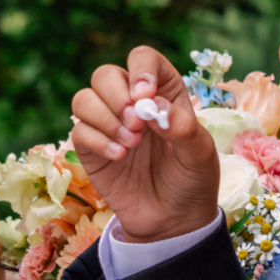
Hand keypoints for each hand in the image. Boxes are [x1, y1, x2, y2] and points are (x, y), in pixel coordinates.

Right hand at [70, 46, 220, 243]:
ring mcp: (108, 124)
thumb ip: (183, 128)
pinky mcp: (90, 149)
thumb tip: (154, 106)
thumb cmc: (191, 179)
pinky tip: (119, 157)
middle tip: (136, 124)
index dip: (140, 70)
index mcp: (162, 92)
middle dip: (116, 97)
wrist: (172, 219)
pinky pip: (79, 131)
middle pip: (105, 75)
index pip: (143, 59)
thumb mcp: (200, 154)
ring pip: (84, 99)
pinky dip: (98, 141)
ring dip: (104, 118)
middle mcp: (131, 103)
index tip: (145, 95)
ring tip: (130, 144)